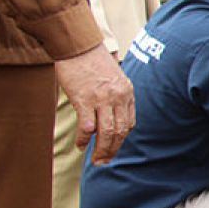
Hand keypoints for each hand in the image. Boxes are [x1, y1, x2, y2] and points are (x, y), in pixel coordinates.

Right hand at [54, 43, 134, 165]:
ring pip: (107, 132)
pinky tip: (81, 146)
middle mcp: (119, 97)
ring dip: (102, 149)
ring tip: (96, 160)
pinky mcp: (85, 100)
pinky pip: (88, 127)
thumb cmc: (92, 60)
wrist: (78, 45)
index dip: (122, 138)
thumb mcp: (114, 76)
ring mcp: (102, 99)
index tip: (114, 147)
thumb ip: (116, 94)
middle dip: (114, 149)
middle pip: (121, 131)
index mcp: (128, 92)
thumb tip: (112, 114)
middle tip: (105, 162)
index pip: (130, 122)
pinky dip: (85, 139)